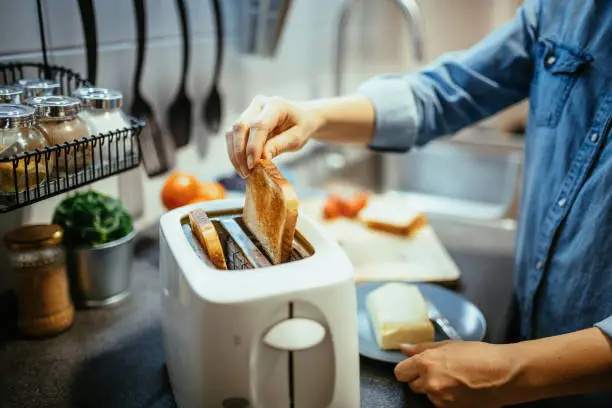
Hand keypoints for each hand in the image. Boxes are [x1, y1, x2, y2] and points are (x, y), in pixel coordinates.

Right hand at [226, 95, 322, 177]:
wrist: (302, 117)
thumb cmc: (302, 127)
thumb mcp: (297, 138)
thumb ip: (280, 146)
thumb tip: (262, 158)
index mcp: (276, 105)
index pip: (259, 125)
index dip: (253, 146)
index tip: (252, 165)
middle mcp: (259, 104)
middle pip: (241, 126)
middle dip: (240, 152)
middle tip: (246, 173)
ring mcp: (250, 110)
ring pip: (233, 131)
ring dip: (235, 154)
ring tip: (243, 172)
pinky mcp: (244, 119)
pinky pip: (233, 135)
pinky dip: (235, 151)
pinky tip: (242, 165)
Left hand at [395, 341, 516, 407]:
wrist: (504, 374)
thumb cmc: (479, 354)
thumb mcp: (449, 345)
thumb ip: (422, 348)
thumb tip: (403, 348)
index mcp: (426, 363)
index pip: (400, 372)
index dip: (407, 369)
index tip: (415, 366)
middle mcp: (430, 383)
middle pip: (412, 385)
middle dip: (421, 378)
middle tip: (439, 370)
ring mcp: (440, 399)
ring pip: (427, 395)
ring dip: (434, 389)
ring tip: (453, 379)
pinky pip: (440, 403)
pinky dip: (446, 398)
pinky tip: (459, 389)